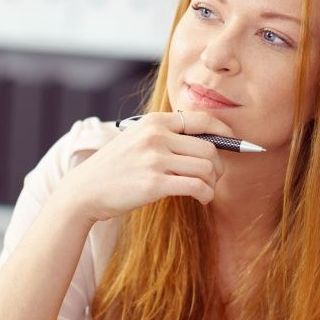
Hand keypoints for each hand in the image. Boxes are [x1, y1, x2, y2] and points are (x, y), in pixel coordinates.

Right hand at [55, 110, 231, 223]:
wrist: (84, 191)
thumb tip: (209, 142)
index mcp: (153, 121)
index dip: (226, 132)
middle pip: (210, 148)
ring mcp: (154, 159)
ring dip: (213, 182)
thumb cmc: (112, 169)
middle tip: (215, 177)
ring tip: (205, 190)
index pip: (203, 120)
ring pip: (207, 168)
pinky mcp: (154, 184)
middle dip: (220, 165)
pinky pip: (197, 186)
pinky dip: (206, 194)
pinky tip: (202, 199)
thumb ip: (166, 136)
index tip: (235, 144)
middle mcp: (156, 136)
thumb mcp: (136, 140)